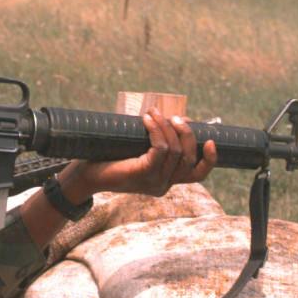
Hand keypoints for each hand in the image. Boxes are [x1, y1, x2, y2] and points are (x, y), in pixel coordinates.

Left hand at [61, 108, 216, 200]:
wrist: (86, 175)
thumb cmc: (110, 159)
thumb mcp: (139, 149)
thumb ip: (159, 139)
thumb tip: (180, 118)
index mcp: (166, 181)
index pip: (197, 175)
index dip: (210, 159)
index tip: (212, 140)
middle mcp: (164, 185)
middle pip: (189, 158)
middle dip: (186, 133)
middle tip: (174, 116)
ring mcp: (155, 183)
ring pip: (175, 151)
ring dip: (167, 127)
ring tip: (154, 113)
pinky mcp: (143, 175)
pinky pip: (160, 149)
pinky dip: (156, 130)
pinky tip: (147, 119)